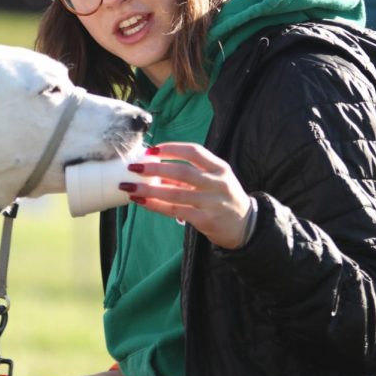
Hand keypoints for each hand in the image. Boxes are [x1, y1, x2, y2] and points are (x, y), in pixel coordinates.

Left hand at [124, 142, 252, 248]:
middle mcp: (217, 183)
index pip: (194, 151)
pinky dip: (156, 205)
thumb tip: (154, 168)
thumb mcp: (214, 181)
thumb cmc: (223, 198)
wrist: (246, 227)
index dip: (171, 149)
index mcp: (220, 168)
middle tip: (133, 167)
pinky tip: (141, 202)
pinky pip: (175, 210)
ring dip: (148, 189)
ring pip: (175, 193)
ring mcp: (212, 202)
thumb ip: (189, 174)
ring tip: (129, 187)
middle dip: (154, 168)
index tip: (152, 150)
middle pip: (182, 171)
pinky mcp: (205, 220)